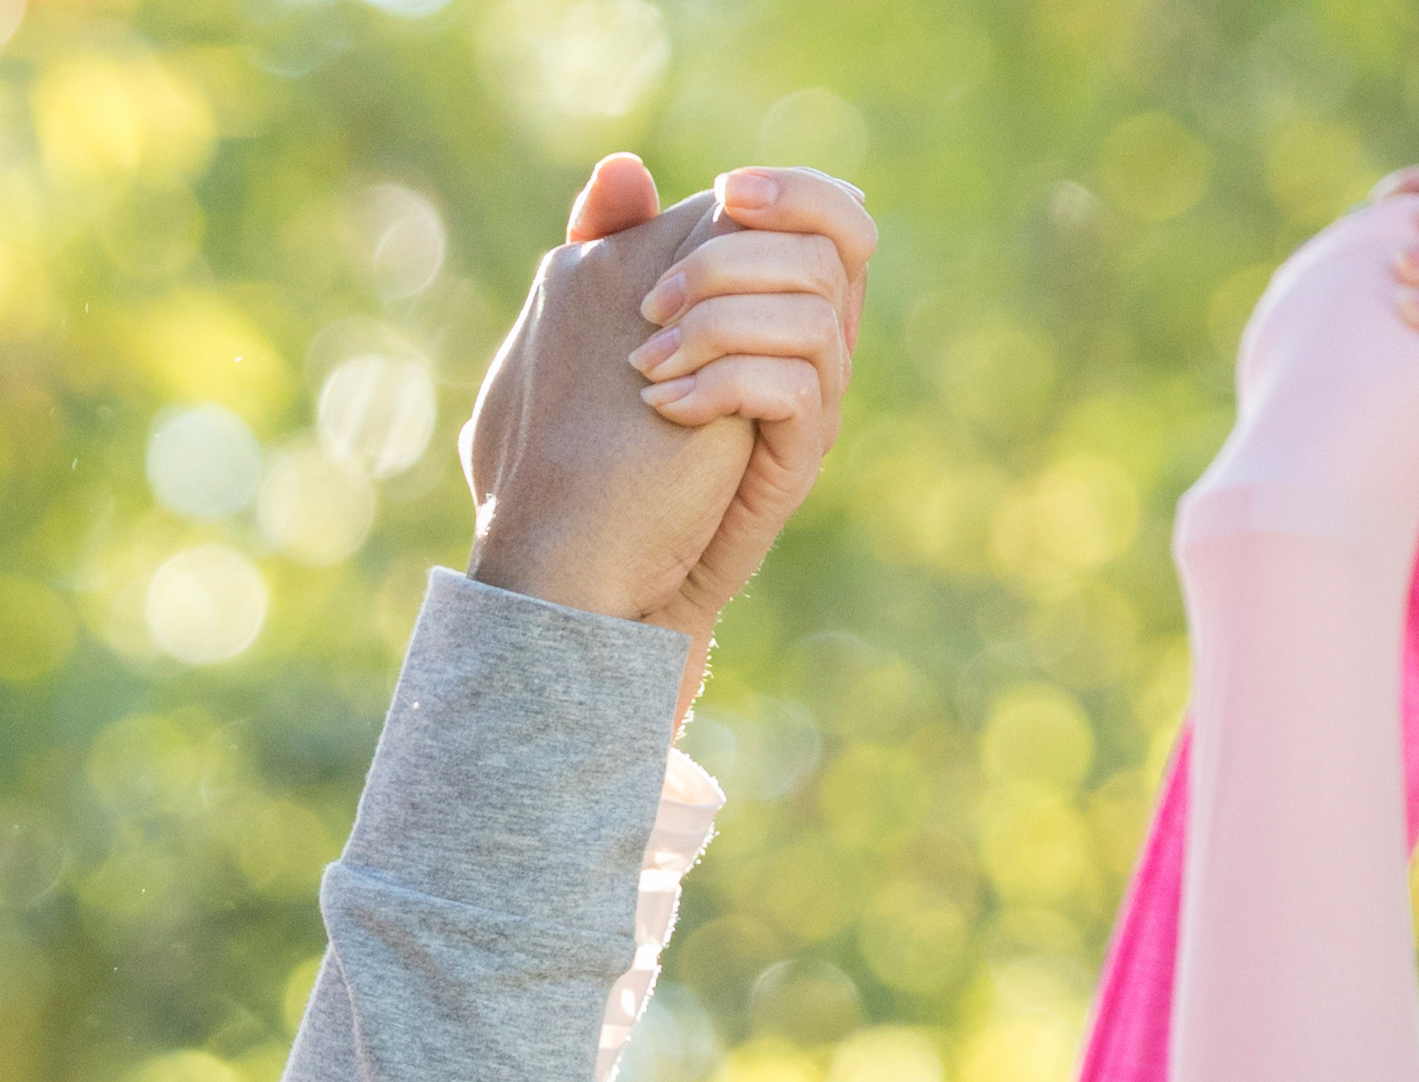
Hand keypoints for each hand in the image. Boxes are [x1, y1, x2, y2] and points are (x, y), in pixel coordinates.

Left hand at [460, 154, 871, 642]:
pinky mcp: (790, 465)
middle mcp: (803, 350)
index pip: (834, 215)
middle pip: (838, 251)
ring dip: (720, 324)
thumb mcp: (581, 330)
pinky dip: (724, 385)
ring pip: (816, 315)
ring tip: (644, 368)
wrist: (583, 577)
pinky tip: (662, 407)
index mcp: (768, 306)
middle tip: (652, 307)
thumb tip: (619, 167)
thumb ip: (609, 246)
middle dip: (735, 259)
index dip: (793, 189)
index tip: (723, 191)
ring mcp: (804, 410)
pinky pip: (796, 389)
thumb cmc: (580, 455)